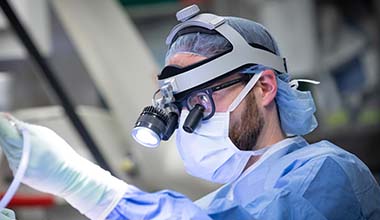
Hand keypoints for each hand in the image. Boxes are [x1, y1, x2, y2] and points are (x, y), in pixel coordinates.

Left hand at [0, 113, 128, 219]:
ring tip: (32, 146)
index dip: (0, 122)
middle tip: (13, 127)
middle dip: (6, 132)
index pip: (3, 129)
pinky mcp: (18, 174)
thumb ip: (23, 127)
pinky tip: (32, 157)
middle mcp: (20, 155)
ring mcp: (17, 166)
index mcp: (28, 141)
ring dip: (13, 144)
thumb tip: (5, 118)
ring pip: (7, 149)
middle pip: (3, 139)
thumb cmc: (60, 153)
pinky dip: (18, 155)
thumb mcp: (45, 134)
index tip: (0, 118)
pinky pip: (12, 160)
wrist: (69, 176)